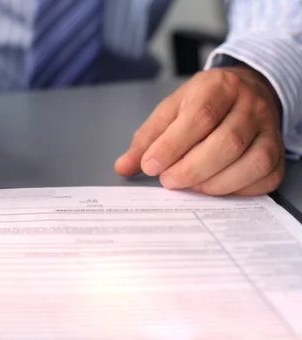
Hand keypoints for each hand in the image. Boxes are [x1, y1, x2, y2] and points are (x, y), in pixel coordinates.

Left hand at [115, 66, 284, 195]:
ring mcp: (269, 129)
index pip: (199, 117)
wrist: (246, 90)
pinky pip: (265, 177)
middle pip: (227, 142)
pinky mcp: (278, 152)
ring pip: (251, 162)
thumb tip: (124, 166)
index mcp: (218, 87)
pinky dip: (238, 190)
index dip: (172, 146)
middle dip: (191, 169)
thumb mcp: (170, 110)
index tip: (150, 166)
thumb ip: (147, 138)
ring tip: (190, 186)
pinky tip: (215, 188)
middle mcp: (250, 105)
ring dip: (215, 183)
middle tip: (168, 181)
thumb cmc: (204, 103)